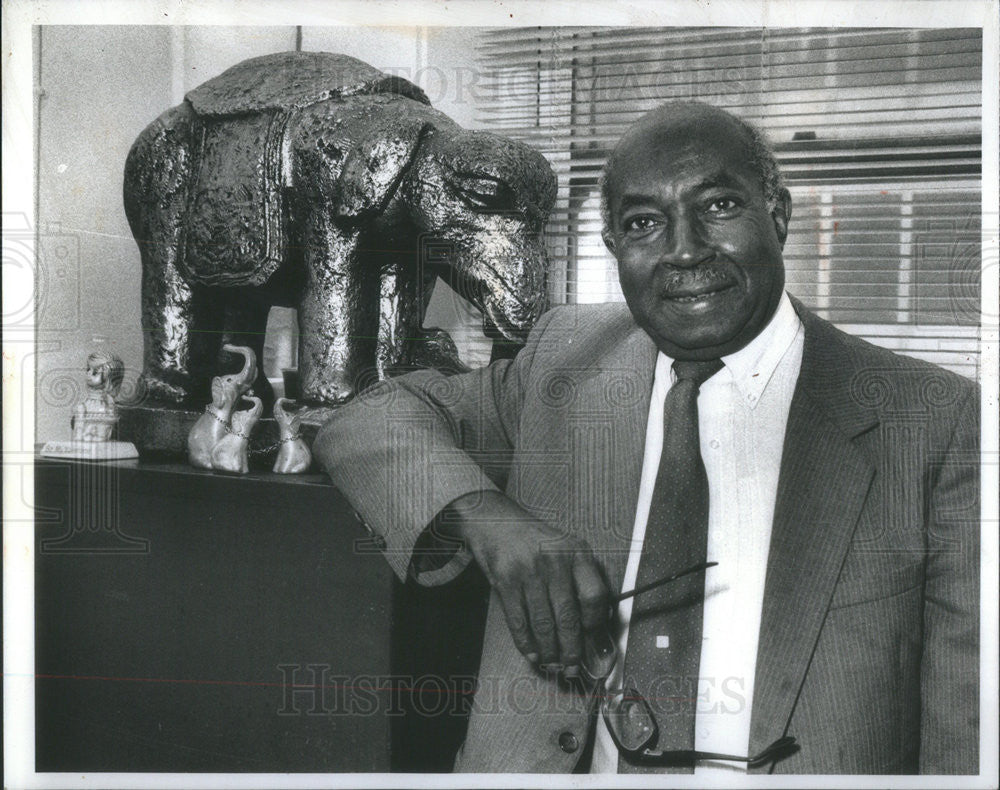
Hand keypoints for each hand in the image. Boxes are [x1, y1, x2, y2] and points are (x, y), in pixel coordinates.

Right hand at [441, 490, 609, 675]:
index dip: (595, 624)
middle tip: (572, 666)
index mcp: (576, 552)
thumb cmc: (537, 541)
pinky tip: (533, 653)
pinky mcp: (505, 581)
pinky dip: (526, 643)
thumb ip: (583, 579)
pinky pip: (519, 621)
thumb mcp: (567, 548)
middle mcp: (554, 561)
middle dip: (572, 649)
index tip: (594, 641)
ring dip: (550, 651)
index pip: (594, 595)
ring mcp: (528, 571)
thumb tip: (597, 625)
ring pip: (543, 623)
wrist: (497, 523)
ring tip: (554, 665)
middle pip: (568, 616)